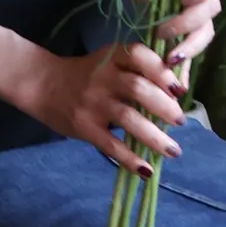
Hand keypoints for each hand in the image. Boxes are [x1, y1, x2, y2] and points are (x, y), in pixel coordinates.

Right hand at [22, 41, 187, 176]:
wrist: (43, 85)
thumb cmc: (86, 73)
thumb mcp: (108, 60)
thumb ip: (135, 69)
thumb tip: (174, 91)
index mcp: (112, 57)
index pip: (139, 56)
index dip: (162, 71)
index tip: (179, 89)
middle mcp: (103, 78)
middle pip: (138, 89)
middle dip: (164, 106)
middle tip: (181, 121)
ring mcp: (93, 103)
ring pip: (128, 119)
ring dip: (154, 137)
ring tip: (173, 150)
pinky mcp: (84, 127)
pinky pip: (110, 144)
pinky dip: (130, 158)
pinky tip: (146, 169)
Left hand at [153, 0, 223, 77]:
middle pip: (212, 8)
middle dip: (189, 23)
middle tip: (163, 32)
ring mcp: (201, 15)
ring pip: (207, 31)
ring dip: (190, 46)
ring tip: (170, 59)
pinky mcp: (191, 34)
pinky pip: (196, 48)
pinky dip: (186, 60)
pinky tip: (174, 70)